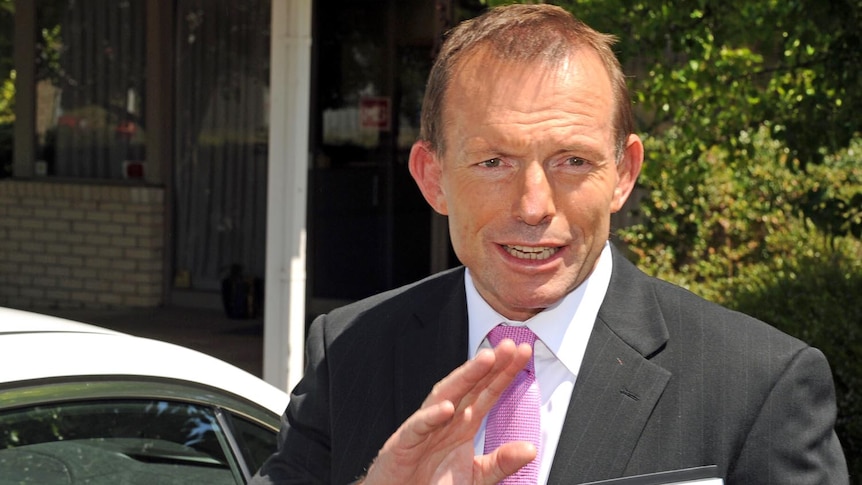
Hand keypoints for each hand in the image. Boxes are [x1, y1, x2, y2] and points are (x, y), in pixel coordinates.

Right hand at [361, 339, 536, 484]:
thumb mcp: (477, 477)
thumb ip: (502, 462)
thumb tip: (532, 449)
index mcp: (463, 424)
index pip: (487, 392)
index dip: (505, 373)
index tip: (523, 354)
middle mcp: (445, 420)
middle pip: (469, 387)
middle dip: (489, 366)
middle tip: (509, 346)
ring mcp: (424, 429)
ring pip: (444, 396)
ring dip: (464, 377)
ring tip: (485, 360)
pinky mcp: (403, 445)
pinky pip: (417, 427)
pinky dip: (431, 417)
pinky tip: (447, 408)